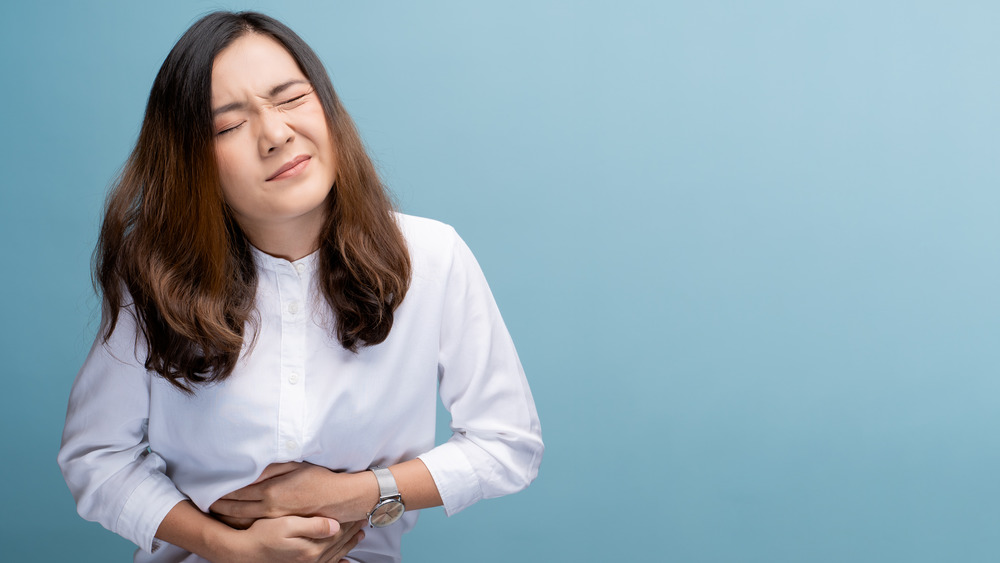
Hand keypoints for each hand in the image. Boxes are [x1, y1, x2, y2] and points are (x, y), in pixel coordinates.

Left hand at [211, 462, 372, 526]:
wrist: (341, 500)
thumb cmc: (320, 479)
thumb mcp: (296, 466)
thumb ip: (272, 467)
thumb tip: (251, 465)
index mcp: (271, 490)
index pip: (237, 491)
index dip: (221, 490)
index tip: (209, 488)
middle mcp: (269, 508)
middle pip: (235, 509)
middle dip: (218, 505)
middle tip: (204, 502)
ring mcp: (275, 521)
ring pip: (242, 521)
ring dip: (226, 517)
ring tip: (214, 513)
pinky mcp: (282, 527)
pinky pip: (255, 527)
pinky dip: (241, 525)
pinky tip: (234, 522)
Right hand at [223, 516, 364, 562]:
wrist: (242, 553)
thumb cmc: (261, 535)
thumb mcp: (286, 525)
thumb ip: (313, 525)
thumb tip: (336, 525)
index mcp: (312, 548)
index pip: (337, 532)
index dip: (350, 521)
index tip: (361, 511)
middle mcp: (312, 560)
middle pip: (338, 544)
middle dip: (352, 531)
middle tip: (365, 520)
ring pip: (335, 555)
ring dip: (348, 545)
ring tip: (360, 535)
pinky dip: (337, 562)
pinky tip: (344, 562)